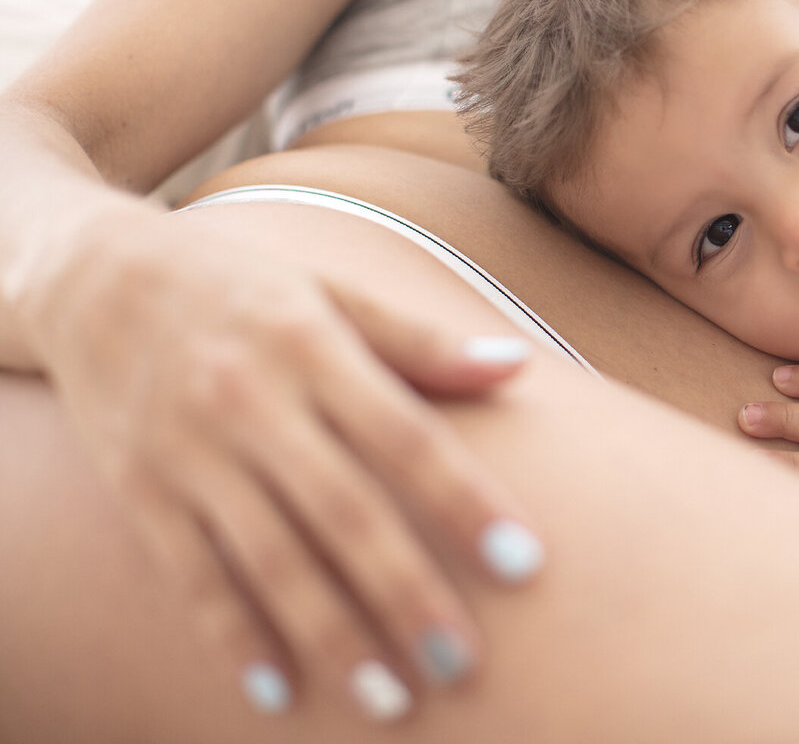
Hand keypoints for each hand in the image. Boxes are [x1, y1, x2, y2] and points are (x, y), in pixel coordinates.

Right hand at [26, 213, 544, 721]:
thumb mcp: (332, 292)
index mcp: (314, 348)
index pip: (406, 436)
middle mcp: (253, 403)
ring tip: (389, 700)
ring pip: (270, 558)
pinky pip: (192, 576)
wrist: (95, 278)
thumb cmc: (242, 288)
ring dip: (332, 633)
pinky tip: (278, 691)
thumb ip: (422, 340)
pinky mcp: (143, 492)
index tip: (523, 563)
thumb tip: (518, 366)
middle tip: (462, 660)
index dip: (465, 502)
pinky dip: (234, 635)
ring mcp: (192, 452)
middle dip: (405, 590)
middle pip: (343, 510)